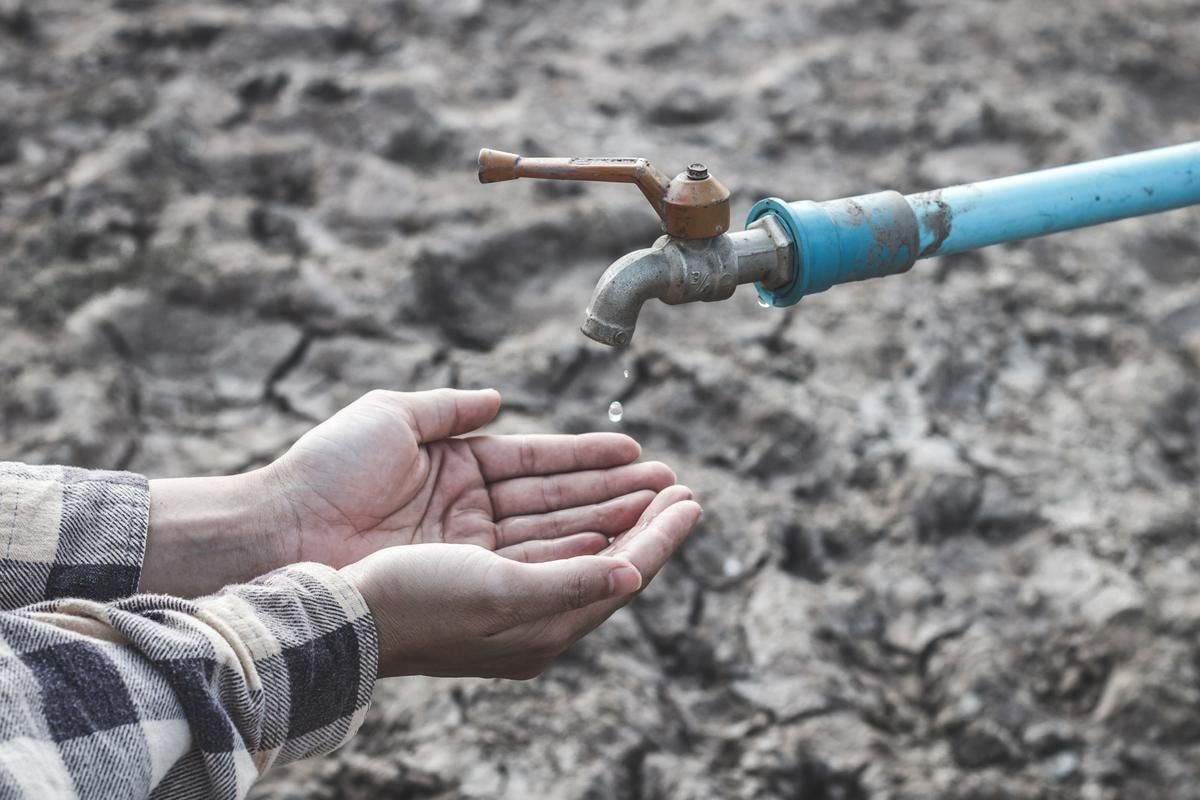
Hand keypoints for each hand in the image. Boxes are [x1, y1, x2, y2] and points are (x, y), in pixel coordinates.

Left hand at [142, 389, 674, 595]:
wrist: (279, 533)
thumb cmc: (324, 472)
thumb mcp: (392, 419)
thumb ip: (449, 408)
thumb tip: (497, 399)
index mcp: (459, 476)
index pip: (541, 466)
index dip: (591, 458)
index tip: (637, 451)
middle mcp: (473, 520)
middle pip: (563, 506)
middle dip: (621, 495)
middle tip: (675, 484)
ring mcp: (475, 557)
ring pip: (564, 538)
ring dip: (619, 524)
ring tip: (671, 507)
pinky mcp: (476, 589)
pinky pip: (545, 572)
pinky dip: (591, 560)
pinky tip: (633, 545)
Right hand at [341, 485, 701, 678]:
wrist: (340, 613)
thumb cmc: (416, 604)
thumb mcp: (501, 594)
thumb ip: (572, 583)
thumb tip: (635, 572)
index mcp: (544, 628)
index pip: (623, 573)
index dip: (661, 536)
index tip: (693, 500)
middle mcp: (532, 614)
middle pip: (607, 557)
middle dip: (645, 519)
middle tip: (680, 484)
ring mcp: (506, 591)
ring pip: (577, 543)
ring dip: (613, 509)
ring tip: (648, 480)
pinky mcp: (481, 570)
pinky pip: (543, 539)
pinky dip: (573, 517)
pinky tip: (588, 502)